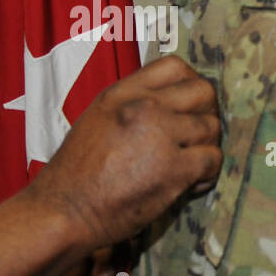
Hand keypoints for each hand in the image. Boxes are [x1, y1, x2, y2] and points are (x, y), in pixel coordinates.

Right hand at [30, 55, 221, 251]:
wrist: (63, 210)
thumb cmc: (75, 174)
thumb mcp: (97, 120)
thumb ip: (131, 106)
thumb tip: (168, 108)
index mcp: (123, 92)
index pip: (175, 66)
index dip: (190, 85)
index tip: (188, 107)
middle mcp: (144, 107)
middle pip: (204, 92)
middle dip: (207, 114)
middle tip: (197, 137)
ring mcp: (161, 135)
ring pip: (211, 128)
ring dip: (207, 148)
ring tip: (191, 166)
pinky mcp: (173, 169)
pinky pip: (212, 160)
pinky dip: (207, 175)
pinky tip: (191, 184)